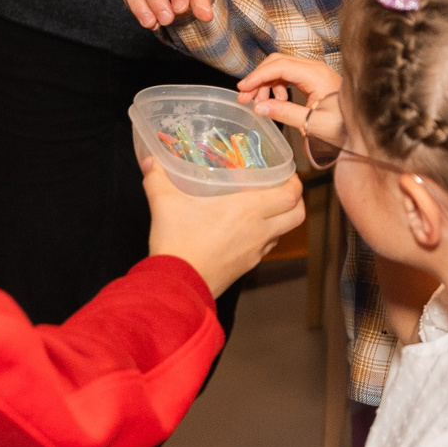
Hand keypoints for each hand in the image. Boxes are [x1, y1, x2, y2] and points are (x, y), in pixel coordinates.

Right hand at [143, 155, 303, 296]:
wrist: (177, 285)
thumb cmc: (177, 242)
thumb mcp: (164, 203)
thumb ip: (157, 178)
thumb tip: (150, 161)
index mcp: (249, 210)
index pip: (291, 195)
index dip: (295, 181)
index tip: (287, 173)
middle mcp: (259, 231)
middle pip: (297, 215)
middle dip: (295, 200)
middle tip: (280, 188)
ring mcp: (255, 252)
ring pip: (283, 232)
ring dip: (281, 218)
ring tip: (263, 206)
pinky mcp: (246, 267)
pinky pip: (266, 247)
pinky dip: (265, 236)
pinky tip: (245, 229)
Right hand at [235, 53, 347, 154]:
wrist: (358, 129)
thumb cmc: (342, 127)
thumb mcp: (312, 123)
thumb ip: (285, 113)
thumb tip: (259, 107)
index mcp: (316, 75)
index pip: (279, 66)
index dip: (258, 76)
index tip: (243, 89)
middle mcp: (314, 68)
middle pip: (277, 62)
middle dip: (258, 78)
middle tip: (244, 97)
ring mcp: (313, 72)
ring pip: (280, 68)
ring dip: (265, 83)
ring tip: (258, 104)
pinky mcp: (312, 79)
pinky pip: (287, 75)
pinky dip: (275, 86)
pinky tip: (275, 102)